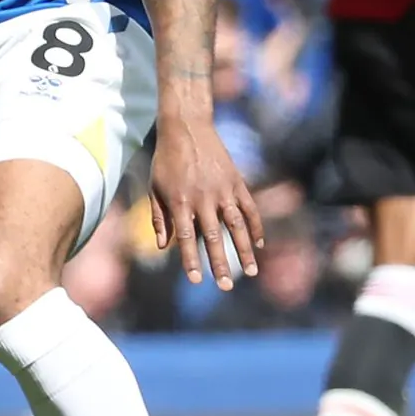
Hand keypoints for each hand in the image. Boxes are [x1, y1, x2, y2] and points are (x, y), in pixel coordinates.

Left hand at [149, 109, 263, 289]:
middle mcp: (203, 199)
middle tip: (226, 287)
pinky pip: (250, 209)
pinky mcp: (237, 182)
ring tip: (251, 272)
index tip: (197, 280)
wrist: (186, 128)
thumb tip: (163, 246)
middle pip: (214, 238)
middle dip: (221, 264)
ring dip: (245, 251)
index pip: (186, 238)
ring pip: (237, 226)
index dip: (192, 260)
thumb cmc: (165, 160)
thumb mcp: (155, 187)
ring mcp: (223, 190)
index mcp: (180, 201)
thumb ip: (159, 217)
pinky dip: (256, 227)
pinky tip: (259, 244)